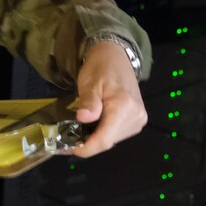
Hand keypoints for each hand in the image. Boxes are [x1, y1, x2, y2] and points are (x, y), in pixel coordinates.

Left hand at [71, 41, 146, 156]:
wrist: (117, 56)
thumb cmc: (101, 67)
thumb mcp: (89, 82)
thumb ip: (88, 102)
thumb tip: (83, 119)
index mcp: (125, 108)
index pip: (104, 140)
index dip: (86, 148)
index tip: (67, 148)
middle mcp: (136, 117)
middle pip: (108, 142)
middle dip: (88, 144)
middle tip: (67, 139)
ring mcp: (139, 120)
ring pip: (112, 140)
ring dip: (95, 139)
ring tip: (78, 132)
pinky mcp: (138, 120)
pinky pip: (117, 134)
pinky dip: (103, 133)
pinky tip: (93, 126)